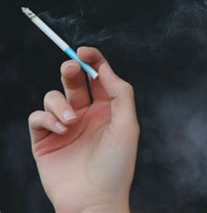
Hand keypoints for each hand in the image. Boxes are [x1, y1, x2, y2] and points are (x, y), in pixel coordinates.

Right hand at [28, 47, 138, 212]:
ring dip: (61, 104)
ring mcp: (65, 126)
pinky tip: (60, 130)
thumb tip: (106, 69)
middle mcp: (86, 114)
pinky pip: (38, 116)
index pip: (99, 76)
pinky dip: (47, 118)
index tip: (83, 51)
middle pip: (74, 81)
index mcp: (108, 109)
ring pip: (54, 97)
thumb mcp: (127, 126)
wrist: (94, 200)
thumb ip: (121, 94)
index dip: (92, 60)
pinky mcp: (45, 139)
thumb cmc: (116, 166)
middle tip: (71, 67)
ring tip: (71, 122)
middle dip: (71, 69)